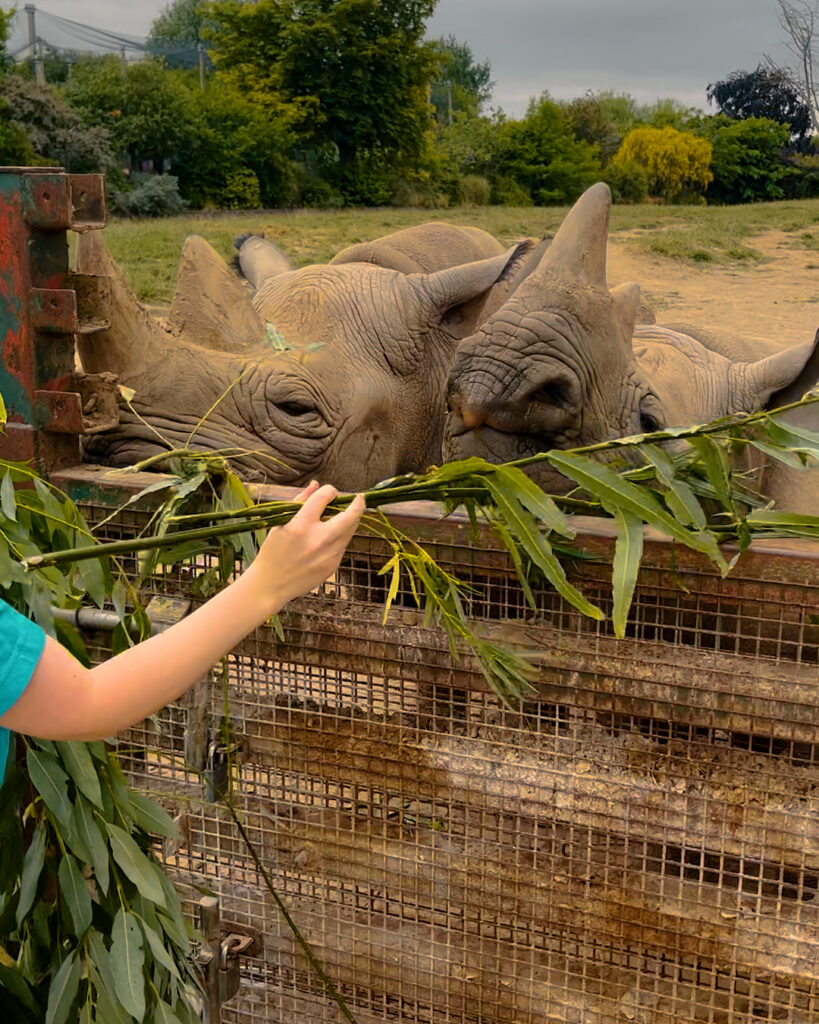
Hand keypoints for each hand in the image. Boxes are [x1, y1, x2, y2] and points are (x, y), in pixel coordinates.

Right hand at [252, 481, 364, 608]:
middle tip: (359, 498)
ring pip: (350, 531)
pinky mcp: (333, 566)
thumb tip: (316, 484)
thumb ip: (300, 501)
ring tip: (344, 515)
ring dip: (350, 520)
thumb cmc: (273, 552)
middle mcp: (318, 539)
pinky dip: (340, 537)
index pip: (324, 498)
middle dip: (358, 503)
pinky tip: (329, 538)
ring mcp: (328, 555)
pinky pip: (343, 545)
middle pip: (350, 515)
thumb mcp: (280, 523)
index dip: (330, 490)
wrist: (271, 585)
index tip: (331, 491)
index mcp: (301, 525)